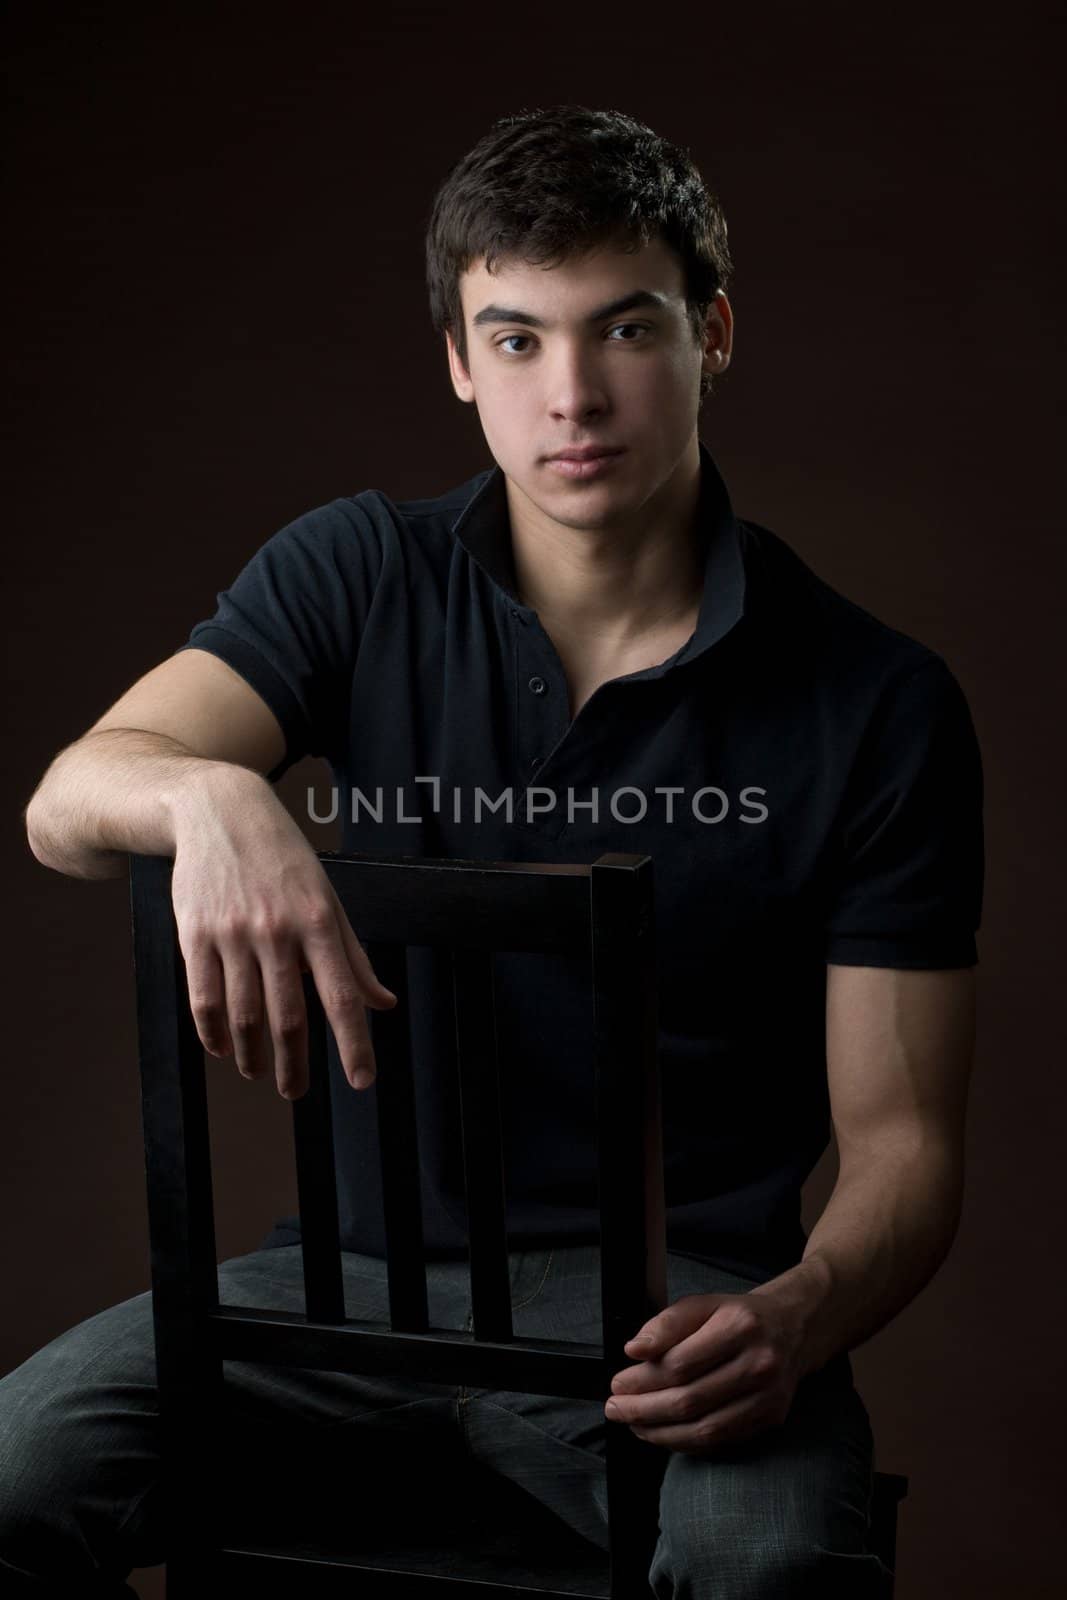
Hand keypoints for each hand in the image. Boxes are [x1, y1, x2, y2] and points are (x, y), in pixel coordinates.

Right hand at [170, 766, 396, 1099]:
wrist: (219, 811)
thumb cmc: (284, 859)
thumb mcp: (328, 898)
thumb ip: (353, 956)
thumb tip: (383, 1003)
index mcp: (319, 921)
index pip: (342, 995)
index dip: (354, 1044)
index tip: (362, 1082)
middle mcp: (277, 930)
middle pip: (288, 1017)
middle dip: (293, 1065)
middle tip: (295, 1092)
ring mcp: (233, 933)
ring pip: (244, 1015)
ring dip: (251, 1055)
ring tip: (258, 1072)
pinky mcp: (194, 933)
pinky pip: (204, 997)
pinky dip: (213, 1032)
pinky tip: (223, 1048)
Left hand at [603, 1288, 806, 1454]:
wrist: (794, 1328)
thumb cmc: (740, 1316)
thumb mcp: (703, 1303)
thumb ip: (667, 1323)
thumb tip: (635, 1349)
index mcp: (739, 1327)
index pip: (680, 1363)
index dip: (642, 1379)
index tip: (618, 1382)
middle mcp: (758, 1364)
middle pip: (689, 1400)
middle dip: (644, 1410)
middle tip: (616, 1408)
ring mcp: (768, 1396)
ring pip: (704, 1429)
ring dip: (660, 1433)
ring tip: (634, 1425)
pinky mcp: (770, 1419)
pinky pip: (720, 1440)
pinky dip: (686, 1442)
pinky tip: (663, 1433)